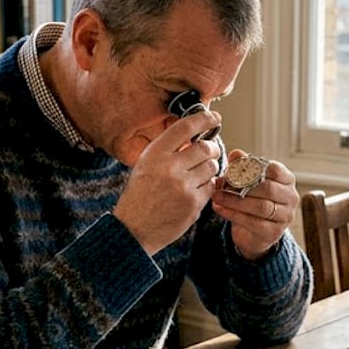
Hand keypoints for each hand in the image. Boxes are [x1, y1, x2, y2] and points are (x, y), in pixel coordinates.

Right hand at [113, 110, 223, 254]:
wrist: (133, 229)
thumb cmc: (139, 196)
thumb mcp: (145, 166)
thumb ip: (168, 151)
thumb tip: (195, 137)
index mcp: (154, 154)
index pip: (185, 127)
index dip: (204, 119)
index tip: (215, 118)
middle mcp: (169, 167)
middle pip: (205, 148)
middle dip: (212, 149)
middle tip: (210, 152)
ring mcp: (183, 186)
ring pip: (211, 167)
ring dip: (209, 168)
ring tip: (198, 175)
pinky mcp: (193, 204)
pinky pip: (210, 187)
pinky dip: (207, 186)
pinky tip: (195, 190)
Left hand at [211, 149, 296, 259]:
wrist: (254, 233)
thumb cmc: (251, 201)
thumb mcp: (247, 182)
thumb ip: (242, 167)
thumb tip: (236, 153)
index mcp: (287, 180)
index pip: (275, 170)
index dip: (253, 168)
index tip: (233, 168)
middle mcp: (290, 198)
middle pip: (267, 189)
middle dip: (241, 185)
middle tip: (220, 182)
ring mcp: (284, 217)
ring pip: (261, 207)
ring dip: (235, 201)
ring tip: (217, 196)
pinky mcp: (273, 233)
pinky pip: (253, 222)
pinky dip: (233, 214)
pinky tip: (219, 208)